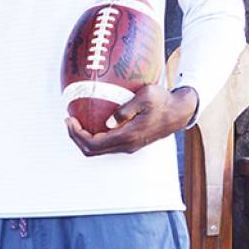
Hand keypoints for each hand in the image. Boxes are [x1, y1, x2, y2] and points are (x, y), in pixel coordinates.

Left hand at [65, 85, 197, 156]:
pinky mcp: (131, 143)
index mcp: (128, 136)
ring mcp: (130, 146)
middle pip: (92, 151)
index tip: (69, 119)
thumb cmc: (163, 100)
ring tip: (75, 121)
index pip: (94, 144)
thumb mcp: (145, 96)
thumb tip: (108, 122)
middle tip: (68, 120)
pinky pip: (107, 145)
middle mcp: (127, 145)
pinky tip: (91, 122)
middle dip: (76, 137)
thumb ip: (126, 110)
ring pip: (99, 150)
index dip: (77, 134)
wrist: (181, 111)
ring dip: (84, 138)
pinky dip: (94, 137)